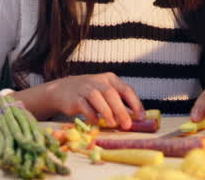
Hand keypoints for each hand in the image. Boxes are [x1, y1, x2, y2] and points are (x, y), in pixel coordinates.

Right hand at [23, 73, 143, 128]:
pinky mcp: (75, 97)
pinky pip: (84, 106)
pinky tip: (96, 122)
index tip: (141, 117)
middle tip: (127, 124)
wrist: (63, 90)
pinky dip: (91, 114)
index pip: (126, 90)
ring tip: (113, 124)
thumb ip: (118, 101)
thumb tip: (134, 117)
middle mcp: (99, 81)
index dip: (135, 103)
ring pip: (98, 98)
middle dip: (121, 110)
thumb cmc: (90, 93)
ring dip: (107, 112)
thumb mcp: (105, 91)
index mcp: (111, 79)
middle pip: (112, 94)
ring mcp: (86, 88)